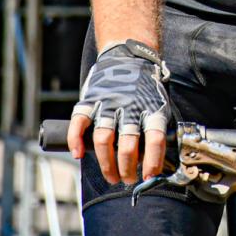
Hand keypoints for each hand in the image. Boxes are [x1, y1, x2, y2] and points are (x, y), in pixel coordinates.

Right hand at [67, 39, 171, 184]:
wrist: (128, 56)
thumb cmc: (145, 88)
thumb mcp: (159, 104)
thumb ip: (156, 129)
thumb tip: (158, 162)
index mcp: (151, 108)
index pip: (155, 140)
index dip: (152, 162)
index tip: (149, 177)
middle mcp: (130, 107)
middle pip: (128, 146)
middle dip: (127, 169)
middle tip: (129, 180)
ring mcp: (108, 103)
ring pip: (104, 140)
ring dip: (106, 164)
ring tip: (112, 176)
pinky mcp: (90, 99)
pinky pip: (79, 123)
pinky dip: (76, 141)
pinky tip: (79, 155)